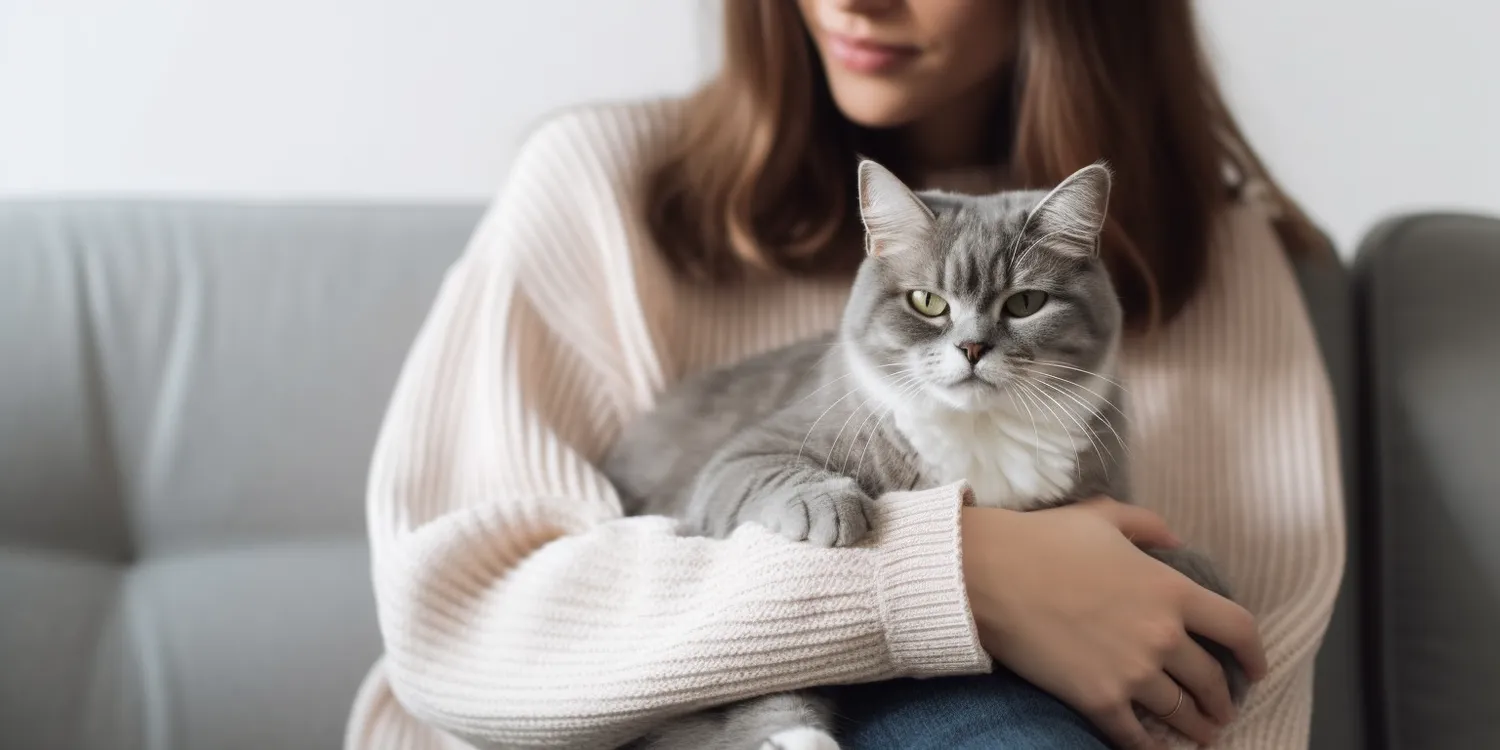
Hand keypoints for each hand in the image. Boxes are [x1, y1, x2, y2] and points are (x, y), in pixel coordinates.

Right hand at [960, 498, 1266, 748]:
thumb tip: (1174, 540)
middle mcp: (1162, 636)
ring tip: (1201, 734)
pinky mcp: (1099, 699)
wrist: (990, 574)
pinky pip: (1137, 736)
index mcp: (1171, 590)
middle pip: (1211, 679)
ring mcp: (1132, 672)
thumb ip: (1148, 526)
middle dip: (1222, 698)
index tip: (1255, 669)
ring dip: (1197, 727)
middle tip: (1222, 708)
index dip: (1254, 654)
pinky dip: (1152, 749)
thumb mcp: (1104, 516)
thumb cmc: (1044, 540)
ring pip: (1181, 712)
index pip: (1237, 628)